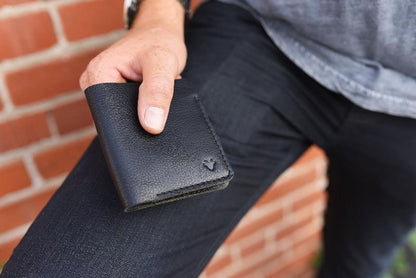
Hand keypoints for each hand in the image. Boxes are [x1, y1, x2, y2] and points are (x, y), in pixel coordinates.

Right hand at [79, 0, 185, 133]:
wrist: (161, 33)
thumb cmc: (159, 41)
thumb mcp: (163, 64)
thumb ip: (157, 92)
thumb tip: (151, 125)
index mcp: (97, 74)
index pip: (107, 115)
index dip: (130, 126)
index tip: (150, 128)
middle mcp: (95, 84)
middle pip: (115, 119)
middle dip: (139, 121)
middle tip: (160, 113)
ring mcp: (105, 90)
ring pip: (124, 117)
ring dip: (144, 115)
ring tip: (158, 106)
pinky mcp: (116, 95)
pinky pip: (130, 113)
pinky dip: (146, 111)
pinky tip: (156, 107)